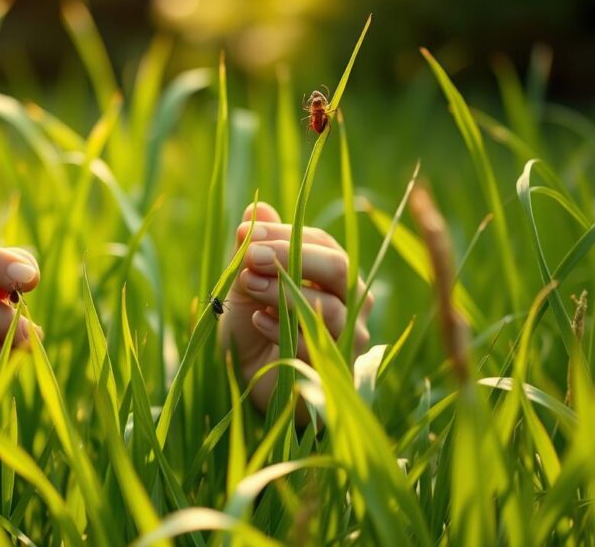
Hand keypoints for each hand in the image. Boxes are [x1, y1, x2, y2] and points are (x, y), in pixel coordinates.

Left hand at [219, 202, 373, 421]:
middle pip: (339, 268)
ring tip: (249, 285)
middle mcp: (352, 303)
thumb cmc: (249, 329)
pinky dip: (284, 328)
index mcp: (333, 276)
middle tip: (251, 257)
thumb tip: (255, 209)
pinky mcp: (336, 372)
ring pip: (332, 306)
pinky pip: (318, 345)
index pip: (322, 243)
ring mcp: (349, 339)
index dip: (285, 235)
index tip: (247, 234)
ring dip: (284, 291)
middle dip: (293, 257)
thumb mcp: (242, 284)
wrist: (246, 384)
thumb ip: (253, 249)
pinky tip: (258, 320)